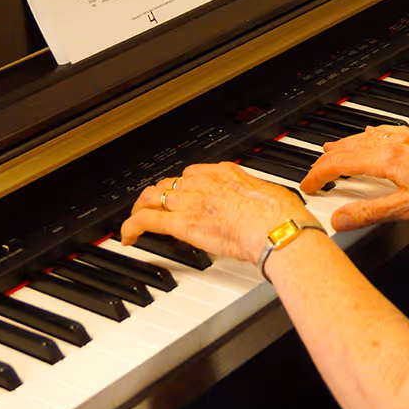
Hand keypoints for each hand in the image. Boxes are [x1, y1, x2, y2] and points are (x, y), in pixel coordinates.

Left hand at [120, 162, 314, 262]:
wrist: (276, 227)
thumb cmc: (281, 215)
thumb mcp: (270, 195)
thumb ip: (259, 197)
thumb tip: (264, 204)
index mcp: (225, 172)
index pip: (193, 174)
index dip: (185, 186)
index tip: (184, 196)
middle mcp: (204, 181)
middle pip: (169, 183)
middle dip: (159, 195)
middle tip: (155, 207)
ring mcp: (190, 201)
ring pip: (152, 198)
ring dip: (142, 209)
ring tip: (136, 220)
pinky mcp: (181, 223)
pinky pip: (146, 221)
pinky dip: (130, 228)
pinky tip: (127, 237)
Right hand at [299, 125, 408, 230]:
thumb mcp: (407, 209)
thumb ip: (370, 213)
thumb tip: (339, 219)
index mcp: (387, 159)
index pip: (340, 164)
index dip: (318, 175)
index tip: (308, 186)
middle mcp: (394, 143)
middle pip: (349, 148)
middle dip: (326, 161)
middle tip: (314, 174)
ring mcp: (406, 139)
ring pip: (364, 138)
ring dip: (344, 146)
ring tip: (331, 152)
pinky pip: (383, 132)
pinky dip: (367, 136)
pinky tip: (370, 137)